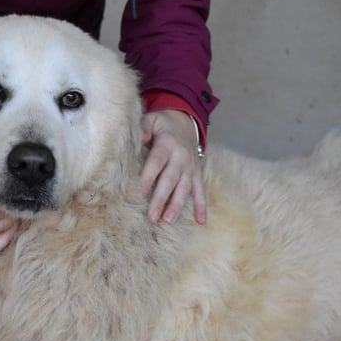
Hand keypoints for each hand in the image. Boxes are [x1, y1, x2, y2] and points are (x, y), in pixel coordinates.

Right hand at [0, 160, 19, 253]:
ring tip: (9, 200)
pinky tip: (7, 223)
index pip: (1, 204)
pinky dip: (5, 237)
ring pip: (4, 228)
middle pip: (6, 216)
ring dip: (10, 216)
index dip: (11, 193)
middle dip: (12, 203)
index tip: (13, 182)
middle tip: (14, 189)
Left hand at [139, 110, 206, 224]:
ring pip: (184, 188)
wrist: (186, 121)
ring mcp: (190, 167)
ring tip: (168, 220)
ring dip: (177, 205)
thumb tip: (141, 139)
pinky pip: (200, 191)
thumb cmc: (162, 124)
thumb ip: (144, 128)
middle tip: (152, 216)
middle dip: (161, 198)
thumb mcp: (152, 120)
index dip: (148, 178)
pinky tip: (201, 221)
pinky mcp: (197, 173)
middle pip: (170, 180)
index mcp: (167, 144)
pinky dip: (201, 206)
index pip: (156, 163)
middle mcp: (180, 157)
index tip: (139, 194)